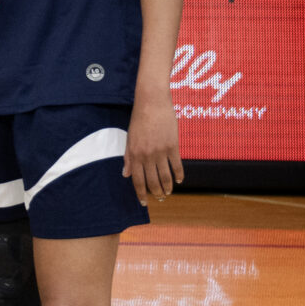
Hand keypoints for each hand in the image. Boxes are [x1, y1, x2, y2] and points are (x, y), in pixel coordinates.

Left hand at [125, 90, 182, 204]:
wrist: (152, 103)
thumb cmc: (138, 120)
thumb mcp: (129, 138)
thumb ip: (128, 157)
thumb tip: (125, 174)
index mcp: (134, 154)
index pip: (137, 179)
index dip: (140, 193)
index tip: (144, 202)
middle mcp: (147, 155)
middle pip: (152, 180)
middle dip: (156, 192)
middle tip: (159, 198)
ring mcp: (161, 151)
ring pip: (165, 175)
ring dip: (167, 187)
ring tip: (168, 193)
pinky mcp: (173, 146)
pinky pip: (176, 164)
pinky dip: (178, 175)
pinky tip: (179, 181)